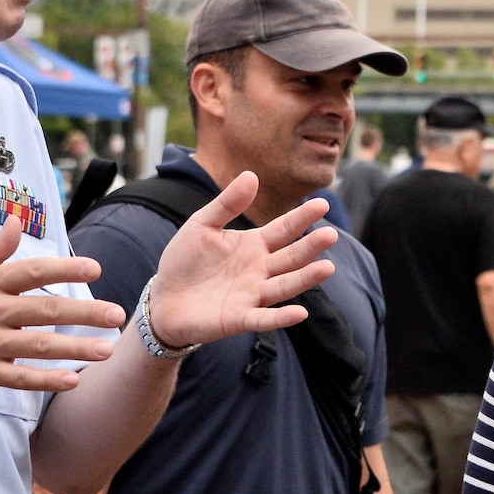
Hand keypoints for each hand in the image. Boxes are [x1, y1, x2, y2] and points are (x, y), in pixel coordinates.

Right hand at [0, 221, 123, 401]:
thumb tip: (15, 221)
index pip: (31, 271)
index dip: (65, 269)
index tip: (95, 269)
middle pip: (45, 310)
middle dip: (85, 312)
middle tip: (116, 315)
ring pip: (39, 345)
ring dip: (76, 348)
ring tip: (106, 349)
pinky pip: (20, 378)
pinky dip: (47, 380)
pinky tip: (73, 380)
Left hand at [148, 172, 338, 349]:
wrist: (162, 299)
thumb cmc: (184, 261)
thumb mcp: (201, 225)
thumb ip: (226, 204)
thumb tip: (252, 175)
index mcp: (254, 245)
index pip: (284, 229)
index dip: (302, 218)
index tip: (322, 203)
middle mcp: (260, 270)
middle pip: (291, 257)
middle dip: (310, 247)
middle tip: (330, 235)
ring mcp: (253, 295)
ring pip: (285, 286)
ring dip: (305, 279)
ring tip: (327, 268)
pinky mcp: (240, 318)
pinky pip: (265, 318)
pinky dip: (282, 318)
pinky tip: (300, 312)